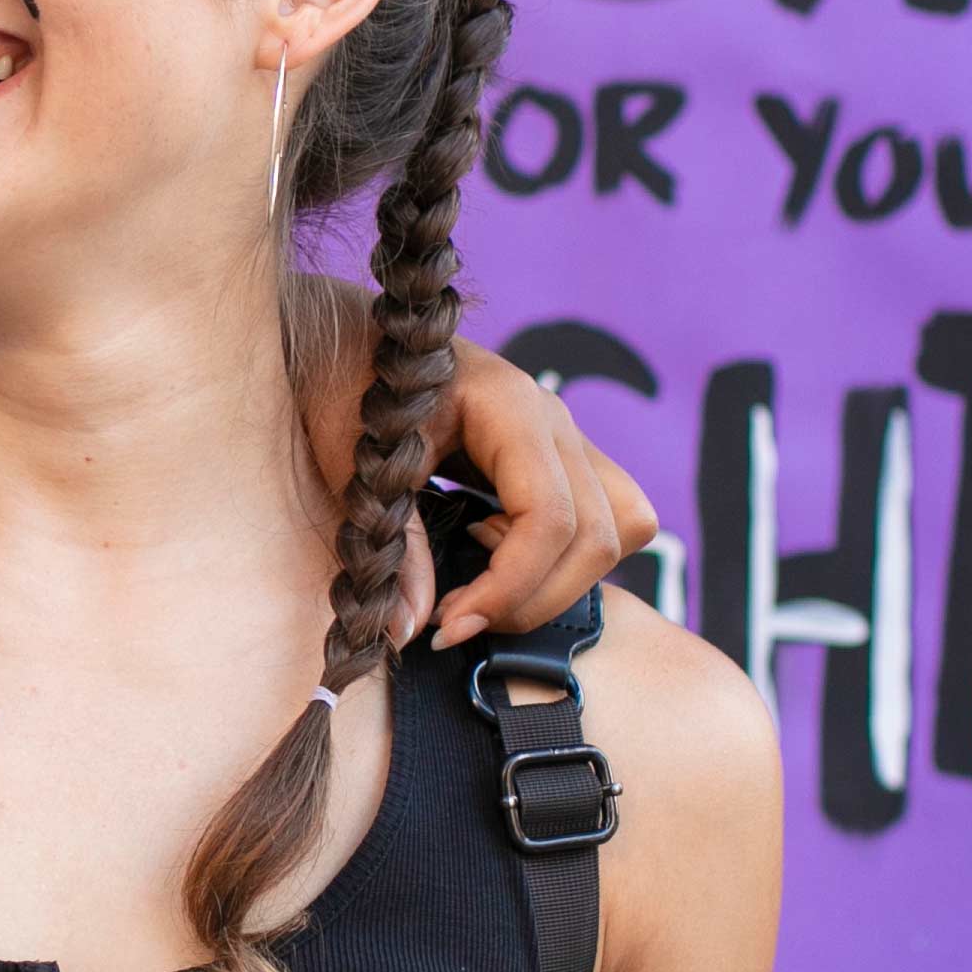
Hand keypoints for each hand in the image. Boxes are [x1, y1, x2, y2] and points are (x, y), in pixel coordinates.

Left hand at [290, 276, 659, 649]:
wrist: (352, 341)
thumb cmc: (348, 387)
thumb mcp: (357, 467)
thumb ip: (395, 548)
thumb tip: (409, 631)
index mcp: (508, 406)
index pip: (551, 516)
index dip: (512, 586)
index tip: (450, 625)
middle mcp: (554, 418)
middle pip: (599, 534)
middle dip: (533, 598)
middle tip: (457, 621)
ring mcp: (567, 436)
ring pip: (623, 526)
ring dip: (560, 578)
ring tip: (482, 580)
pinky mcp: (563, 457)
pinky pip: (609, 517)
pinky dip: (565, 556)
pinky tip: (495, 549)